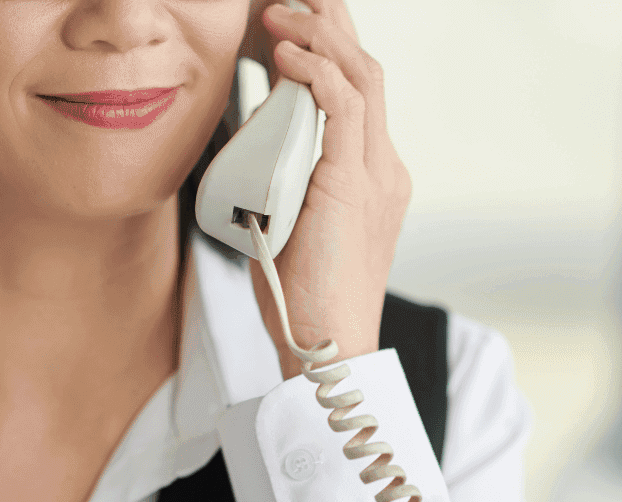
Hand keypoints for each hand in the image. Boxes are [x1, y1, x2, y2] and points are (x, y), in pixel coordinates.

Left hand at [246, 0, 411, 379]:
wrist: (327, 348)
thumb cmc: (301, 295)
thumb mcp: (284, 219)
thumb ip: (276, 177)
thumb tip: (238, 141)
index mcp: (371, 174)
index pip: (358, 89)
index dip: (328, 45)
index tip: (290, 20)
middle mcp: (383, 167)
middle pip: (367, 68)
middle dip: (331, 22)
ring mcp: (376, 176)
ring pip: (362, 77)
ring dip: (319, 36)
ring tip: (278, 10)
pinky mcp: (356, 189)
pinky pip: (346, 109)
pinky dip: (317, 73)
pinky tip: (286, 54)